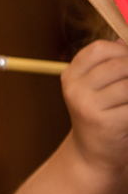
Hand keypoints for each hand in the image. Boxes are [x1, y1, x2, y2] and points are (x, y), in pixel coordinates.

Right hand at [62, 40, 127, 173]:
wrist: (93, 154)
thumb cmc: (104, 115)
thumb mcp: (101, 87)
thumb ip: (112, 62)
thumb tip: (126, 39)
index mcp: (71, 75)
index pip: (100, 49)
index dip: (122, 52)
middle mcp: (74, 89)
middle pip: (119, 65)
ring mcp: (86, 105)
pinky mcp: (104, 121)